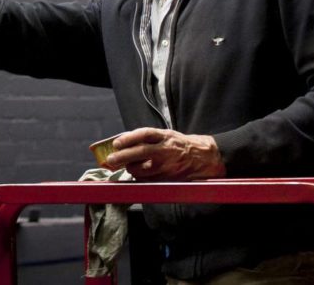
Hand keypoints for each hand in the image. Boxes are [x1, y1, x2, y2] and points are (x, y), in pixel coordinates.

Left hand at [105, 127, 225, 180]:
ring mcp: (167, 166)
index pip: (144, 134)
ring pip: (142, 169)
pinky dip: (139, 177)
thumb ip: (147, 138)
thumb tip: (124, 140)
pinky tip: (137, 173)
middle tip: (111, 160)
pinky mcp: (167, 178)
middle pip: (140, 153)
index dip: (128, 138)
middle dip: (123, 157)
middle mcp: (165, 150)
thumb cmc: (179, 144)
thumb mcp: (165, 135)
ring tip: (126, 166)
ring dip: (130, 168)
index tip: (116, 143)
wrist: (202, 158)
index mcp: (165, 136)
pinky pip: (148, 179)